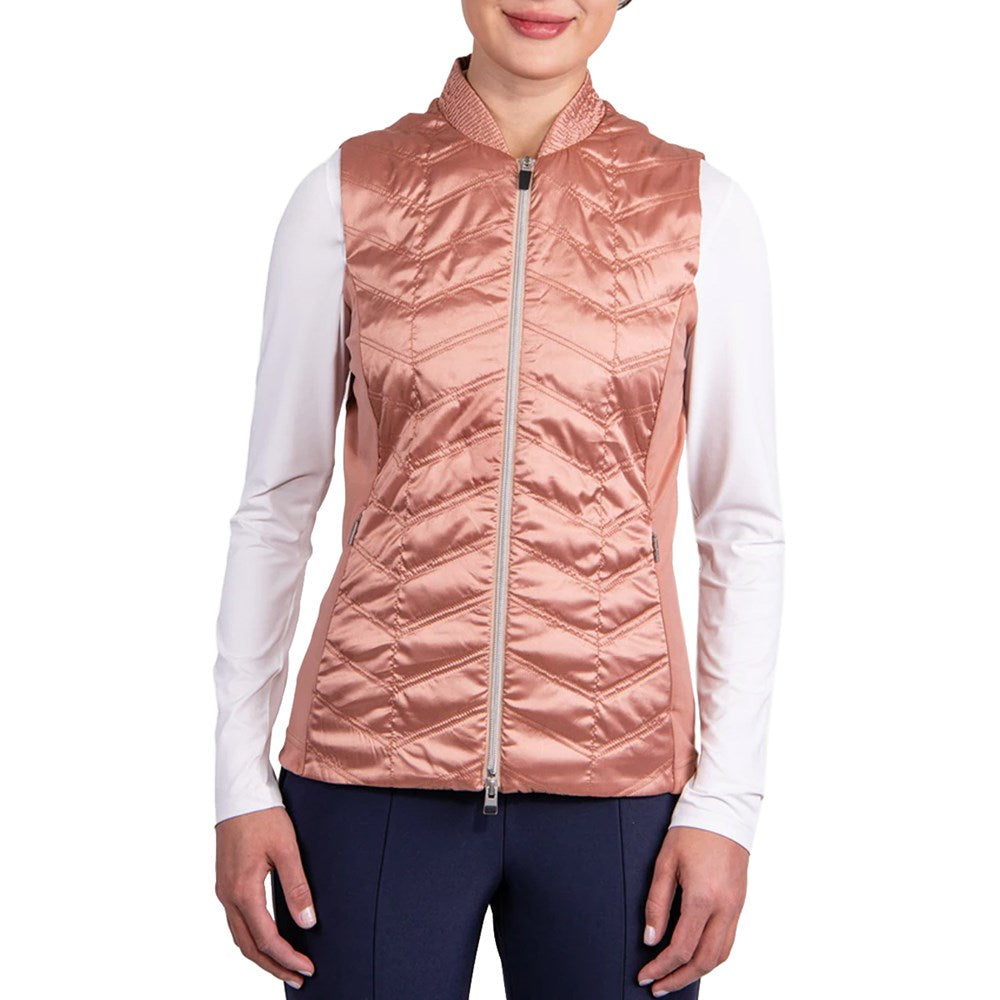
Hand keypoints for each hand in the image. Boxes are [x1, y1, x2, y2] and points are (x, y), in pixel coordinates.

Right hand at [215, 806, 316, 989]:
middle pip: (248, 946)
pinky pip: (236, 921)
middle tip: (298, 977)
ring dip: (261, 954)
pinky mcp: (225, 881)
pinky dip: (251, 937)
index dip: (287, 957)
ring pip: (240, 935)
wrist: (239, 791)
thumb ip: (297, 887)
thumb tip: (308, 922)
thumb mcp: (287, 849)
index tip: (307, 968)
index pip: (266, 939)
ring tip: (284, 964)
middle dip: (273, 965)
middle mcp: (228, 896)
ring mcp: (223, 889)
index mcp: (243, 891)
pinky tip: (266, 937)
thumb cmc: (263, 815)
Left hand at [636, 826, 748, 994]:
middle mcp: (725, 908)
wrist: (724, 809)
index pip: (680, 948)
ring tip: (674, 977)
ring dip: (697, 972)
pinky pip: (729, 941)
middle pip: (703, 960)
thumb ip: (656, 903)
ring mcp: (737, 907)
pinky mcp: (740, 903)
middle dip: (678, 978)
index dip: (661, 967)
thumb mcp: (665, 862)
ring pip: (720, 955)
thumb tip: (650, 939)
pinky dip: (711, 956)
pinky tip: (694, 956)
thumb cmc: (690, 831)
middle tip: (657, 987)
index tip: (644, 976)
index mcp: (703, 897)